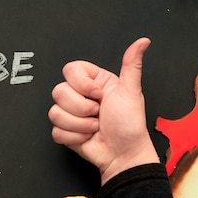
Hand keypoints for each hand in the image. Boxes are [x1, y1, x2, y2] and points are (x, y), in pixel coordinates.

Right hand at [48, 38, 158, 184]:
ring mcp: (70, 113)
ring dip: (79, 125)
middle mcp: (79, 95)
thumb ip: (131, 64)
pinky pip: (55, 130)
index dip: (82, 84)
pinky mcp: (64, 131)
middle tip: (98, 113)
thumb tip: (142, 42)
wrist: (123, 155)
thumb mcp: (131, 92)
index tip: (98, 94)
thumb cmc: (130, 125)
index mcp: (93, 82)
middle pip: (59, 91)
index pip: (70, 70)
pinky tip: (87, 137)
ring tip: (95, 127)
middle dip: (82, 108)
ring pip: (55, 112)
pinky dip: (74, 137)